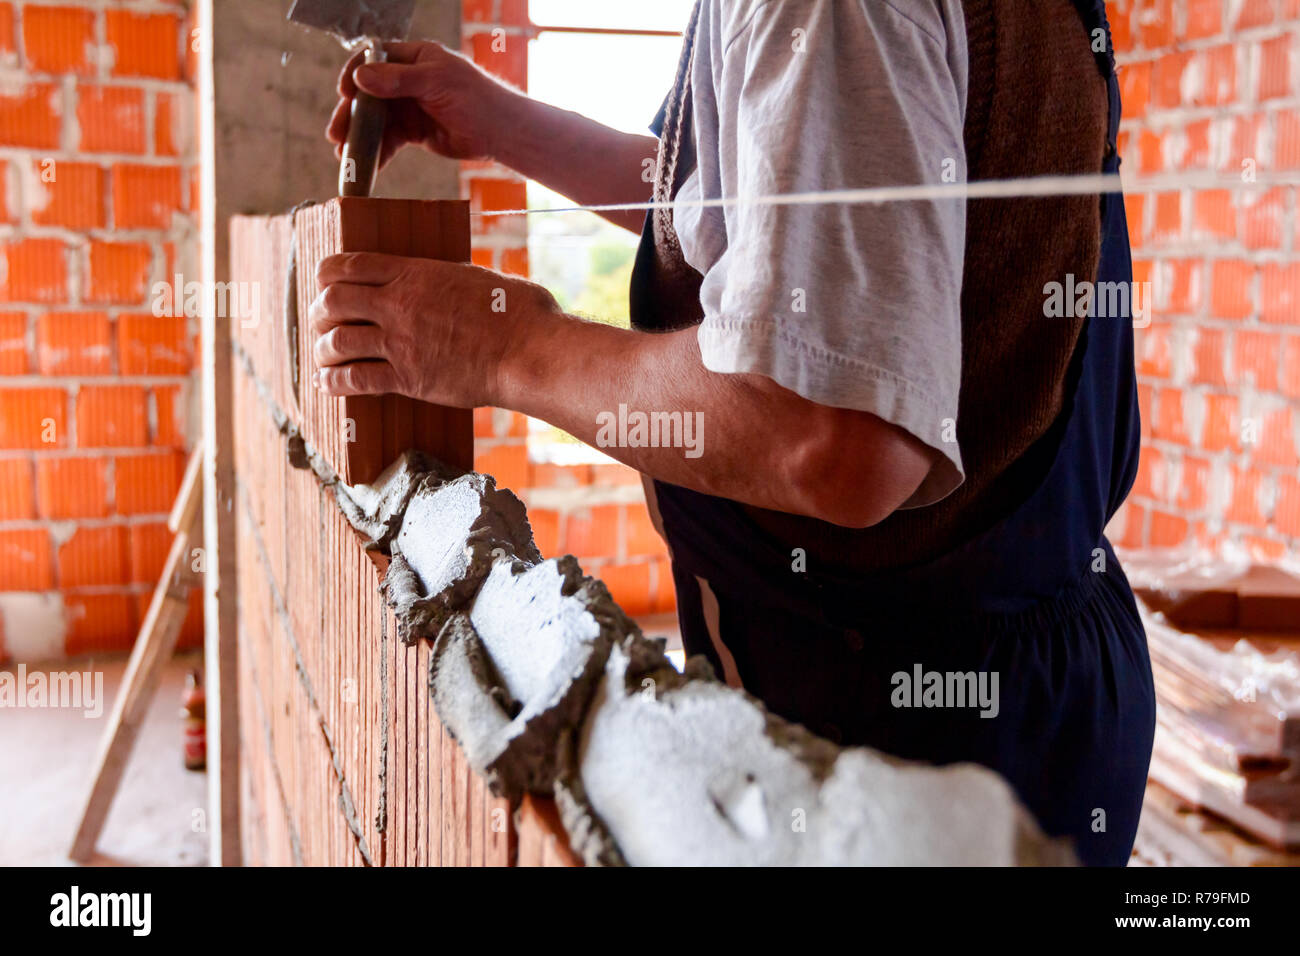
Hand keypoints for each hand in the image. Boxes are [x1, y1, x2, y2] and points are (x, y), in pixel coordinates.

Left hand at [310, 253, 559, 407]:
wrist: (527, 351)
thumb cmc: (518, 312)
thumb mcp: (478, 278)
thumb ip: (450, 279)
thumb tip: (451, 283)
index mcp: (416, 272)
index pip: (349, 265)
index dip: (326, 274)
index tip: (323, 283)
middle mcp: (399, 304)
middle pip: (333, 301)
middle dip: (318, 312)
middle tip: (319, 322)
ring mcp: (401, 342)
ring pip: (337, 341)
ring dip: (323, 349)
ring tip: (323, 356)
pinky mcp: (408, 378)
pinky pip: (355, 379)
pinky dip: (334, 382)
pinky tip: (327, 383)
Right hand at [327, 40, 514, 167]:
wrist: (499, 132)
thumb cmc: (474, 98)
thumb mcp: (435, 82)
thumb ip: (398, 80)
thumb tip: (361, 77)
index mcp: (413, 58)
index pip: (373, 58)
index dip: (355, 74)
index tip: (345, 93)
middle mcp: (406, 79)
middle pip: (368, 94)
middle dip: (351, 115)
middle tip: (336, 134)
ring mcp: (409, 106)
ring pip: (376, 120)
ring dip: (360, 137)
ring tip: (344, 155)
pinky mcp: (413, 131)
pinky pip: (389, 140)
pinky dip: (378, 152)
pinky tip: (368, 165)